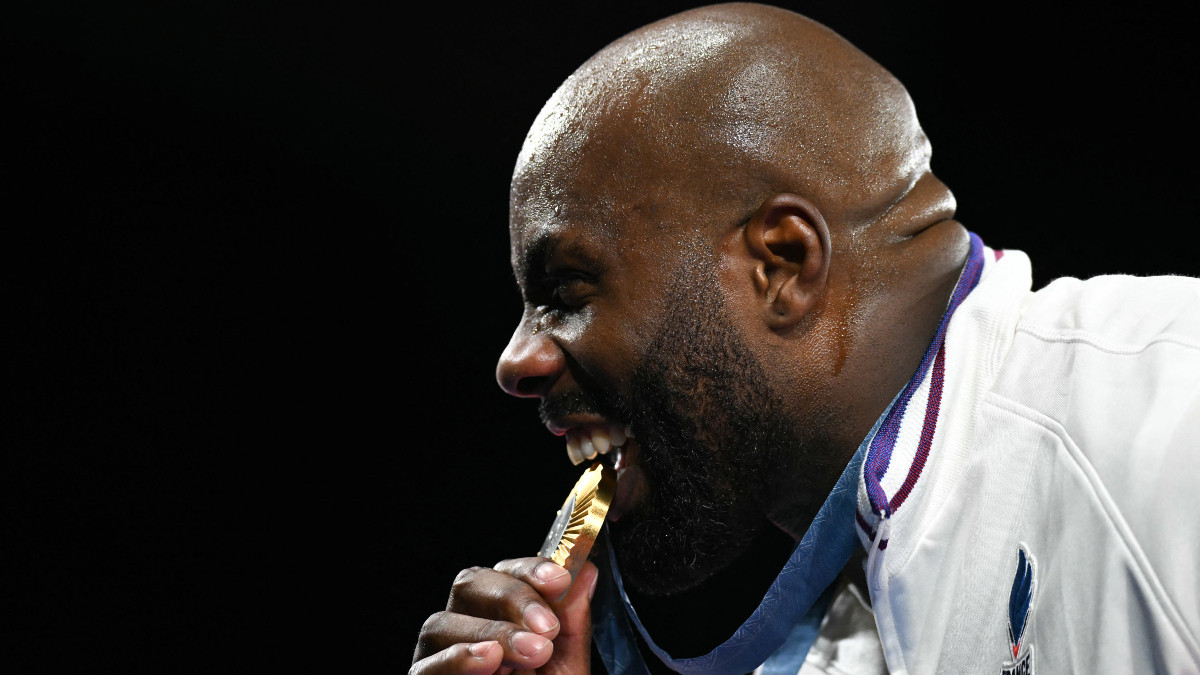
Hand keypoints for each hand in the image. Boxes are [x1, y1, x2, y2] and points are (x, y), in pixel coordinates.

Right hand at [411, 557, 598, 674]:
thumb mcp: (567, 669)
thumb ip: (572, 624)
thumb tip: (584, 571)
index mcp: (499, 614)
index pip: (507, 572)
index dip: (531, 569)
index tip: (560, 579)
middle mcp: (464, 627)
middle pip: (469, 585)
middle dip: (512, 598)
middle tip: (547, 628)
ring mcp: (437, 656)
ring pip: (442, 623)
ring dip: (492, 633)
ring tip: (532, 653)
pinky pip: (425, 668)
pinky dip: (457, 659)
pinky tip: (488, 661)